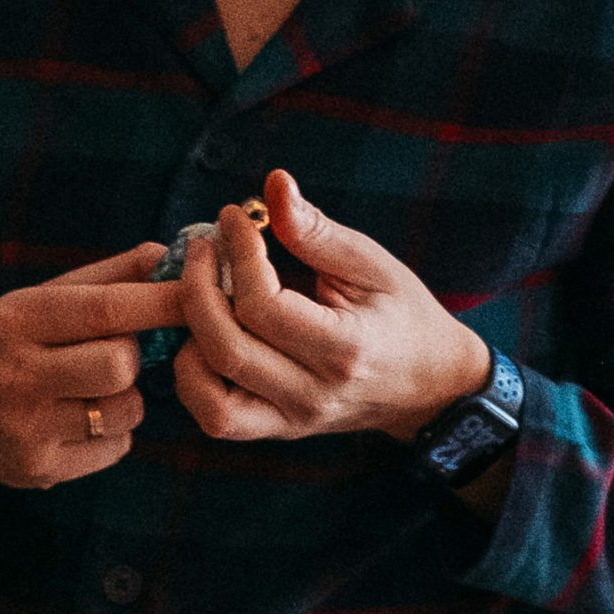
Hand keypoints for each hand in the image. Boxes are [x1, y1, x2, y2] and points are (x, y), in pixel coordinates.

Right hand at [0, 244, 183, 499]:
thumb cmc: (15, 340)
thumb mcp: (45, 298)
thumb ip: (110, 277)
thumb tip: (173, 255)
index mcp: (17, 321)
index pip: (103, 309)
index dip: (159, 302)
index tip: (198, 293)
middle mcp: (16, 376)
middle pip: (119, 366)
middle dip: (135, 357)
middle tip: (122, 353)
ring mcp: (26, 429)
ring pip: (123, 411)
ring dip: (126, 398)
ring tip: (96, 390)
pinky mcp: (39, 469)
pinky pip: (114, 448)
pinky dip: (112, 432)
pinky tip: (79, 421)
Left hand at [173, 168, 488, 447]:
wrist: (427, 385)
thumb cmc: (400, 313)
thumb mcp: (370, 263)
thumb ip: (316, 230)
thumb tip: (274, 183)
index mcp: (344, 349)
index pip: (264, 306)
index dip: (238, 253)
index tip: (233, 217)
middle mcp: (313, 394)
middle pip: (226, 349)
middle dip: (197, 289)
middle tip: (201, 248)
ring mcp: (291, 420)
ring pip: (208, 397)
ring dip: (186, 341)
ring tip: (197, 296)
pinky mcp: (275, 429)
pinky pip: (216, 417)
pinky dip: (193, 377)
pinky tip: (201, 336)